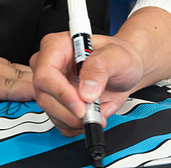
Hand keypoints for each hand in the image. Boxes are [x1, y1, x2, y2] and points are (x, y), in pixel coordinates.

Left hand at [0, 18, 32, 126]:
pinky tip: (5, 66)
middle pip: (9, 72)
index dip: (22, 91)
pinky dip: (5, 64)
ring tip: (37, 76)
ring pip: (2, 63)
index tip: (41, 94)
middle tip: (53, 84)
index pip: (1, 84)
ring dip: (21, 70)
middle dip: (31, 80)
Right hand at [31, 30, 145, 136]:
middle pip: (45, 97)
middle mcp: (50, 66)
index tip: (81, 106)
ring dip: (78, 120)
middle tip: (93, 113)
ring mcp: (52, 87)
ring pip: (52, 113)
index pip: (46, 73)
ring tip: (101, 109)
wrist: (125, 69)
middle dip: (71, 112)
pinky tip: (95, 114)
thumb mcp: (116, 56)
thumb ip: (100, 68)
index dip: (61, 93)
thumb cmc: (119, 56)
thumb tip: (86, 90)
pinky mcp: (58, 104)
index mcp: (58, 46)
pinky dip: (79, 126)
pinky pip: (61, 123)